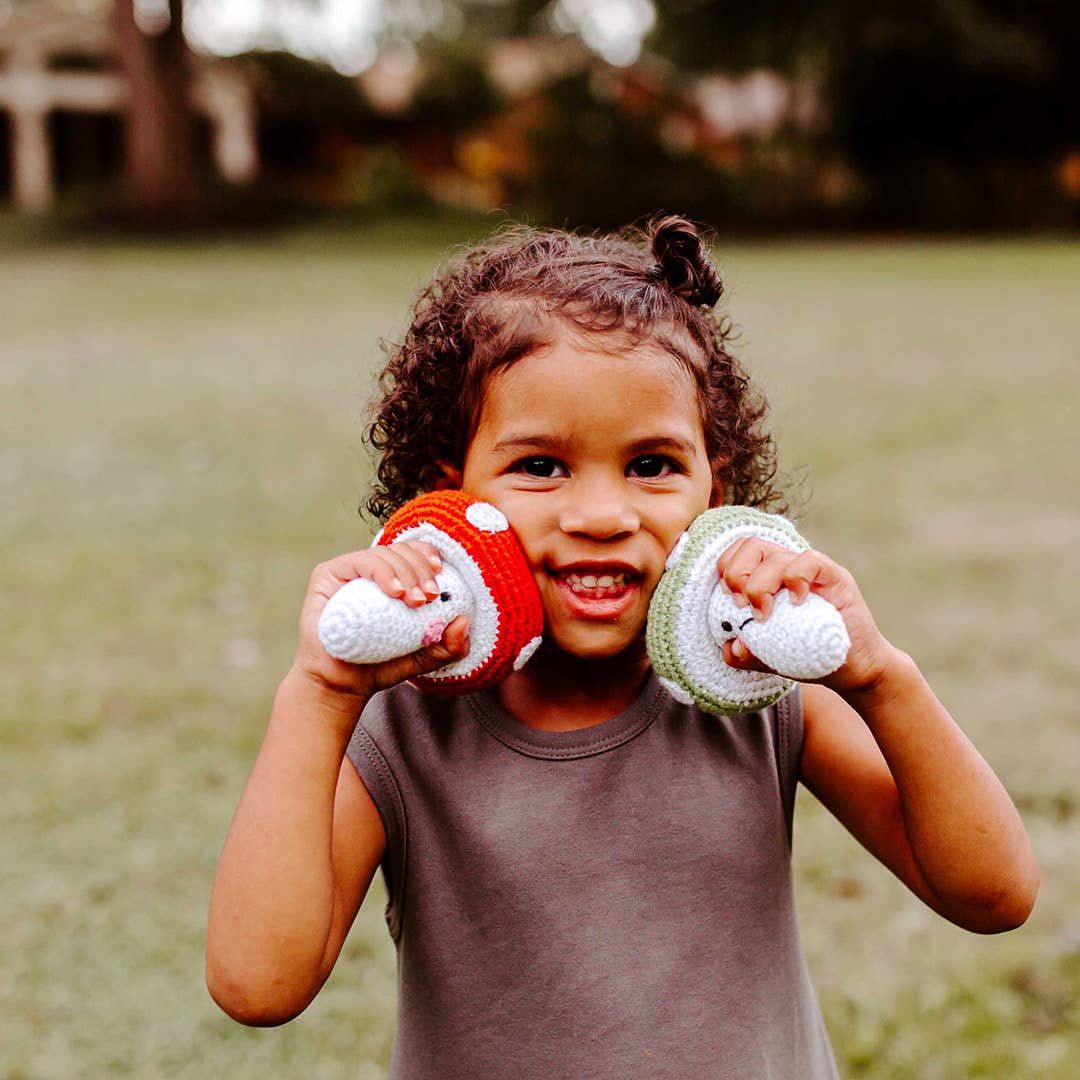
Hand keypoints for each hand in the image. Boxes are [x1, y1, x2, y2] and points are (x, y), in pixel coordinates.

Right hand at [294, 540, 470, 700]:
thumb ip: (451, 645)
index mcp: (394, 578)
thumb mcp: (426, 656)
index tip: (441, 576)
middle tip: (429, 597)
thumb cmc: (382, 665)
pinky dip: (382, 572)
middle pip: (402, 550)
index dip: (429, 556)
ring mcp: (349, 570)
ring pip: (384, 553)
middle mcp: (371, 570)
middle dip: (421, 569)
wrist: (344, 685)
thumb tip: (464, 621)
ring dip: (406, 572)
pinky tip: (395, 592)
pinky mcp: (328, 575)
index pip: (415, 552)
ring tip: (414, 601)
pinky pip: (360, 561)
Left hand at [715, 538, 889, 694]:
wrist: (852, 670)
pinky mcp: (836, 578)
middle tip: (741, 606)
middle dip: (736, 573)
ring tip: (764, 616)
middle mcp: (789, 568)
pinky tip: (795, 603)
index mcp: (769, 577)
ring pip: (776, 556)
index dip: (726, 568)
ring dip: (759, 586)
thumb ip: (744, 652)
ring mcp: (813, 571)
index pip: (739, 551)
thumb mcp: (767, 656)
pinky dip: (795, 579)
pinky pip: (810, 561)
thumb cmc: (809, 656)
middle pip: (752, 544)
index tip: (727, 600)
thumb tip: (730, 646)